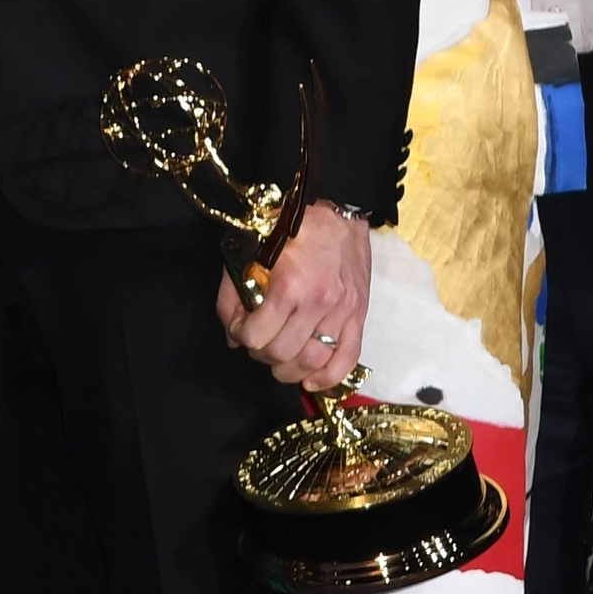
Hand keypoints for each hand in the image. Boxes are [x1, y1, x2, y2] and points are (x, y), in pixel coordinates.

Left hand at [214, 202, 371, 393]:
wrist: (337, 212)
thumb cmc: (288, 228)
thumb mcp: (249, 252)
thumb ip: (233, 294)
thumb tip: (232, 335)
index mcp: (289, 286)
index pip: (257, 335)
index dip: (241, 336)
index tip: (239, 328)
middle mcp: (319, 303)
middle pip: (283, 354)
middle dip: (262, 355)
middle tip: (258, 344)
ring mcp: (343, 311)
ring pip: (314, 361)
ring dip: (291, 371)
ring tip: (279, 364)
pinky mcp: (360, 314)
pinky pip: (349, 357)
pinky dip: (330, 377)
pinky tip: (312, 382)